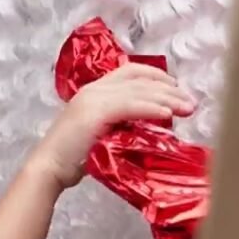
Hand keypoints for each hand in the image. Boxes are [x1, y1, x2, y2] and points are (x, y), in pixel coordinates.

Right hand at [32, 63, 196, 187]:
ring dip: (167, 99)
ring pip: (139, 91)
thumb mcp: (99, 132)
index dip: (156, 76)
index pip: (130, 71)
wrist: (49, 167)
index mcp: (93, 90)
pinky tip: (168, 116)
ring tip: (187, 109)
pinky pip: (132, 106)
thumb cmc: (72, 157)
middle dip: (169, 88)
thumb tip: (147, 126)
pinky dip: (153, 108)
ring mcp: (94, 99)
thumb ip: (119, 123)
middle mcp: (94, 89)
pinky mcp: (96, 112)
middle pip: (139, 79)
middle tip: (190, 102)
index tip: (176, 88)